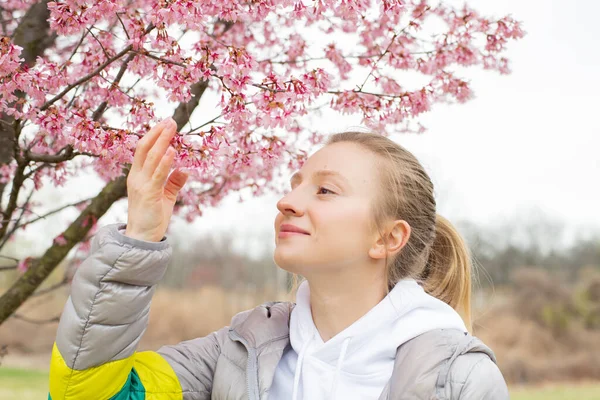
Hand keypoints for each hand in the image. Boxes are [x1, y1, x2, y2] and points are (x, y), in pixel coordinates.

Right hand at [125, 118, 188, 241]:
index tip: (165, 124)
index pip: (143, 151)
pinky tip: (172, 150)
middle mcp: (136, 177)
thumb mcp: (166, 196)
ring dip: (162, 141)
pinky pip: (157, 174)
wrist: (142, 238)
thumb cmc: (153, 218)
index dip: (153, 136)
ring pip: (151, 157)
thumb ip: (174, 182)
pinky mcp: (149, 193)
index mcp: (138, 176)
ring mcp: (141, 184)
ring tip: (172, 127)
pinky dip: (165, 161)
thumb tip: (186, 168)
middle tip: (170, 120)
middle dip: (157, 133)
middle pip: (145, 148)